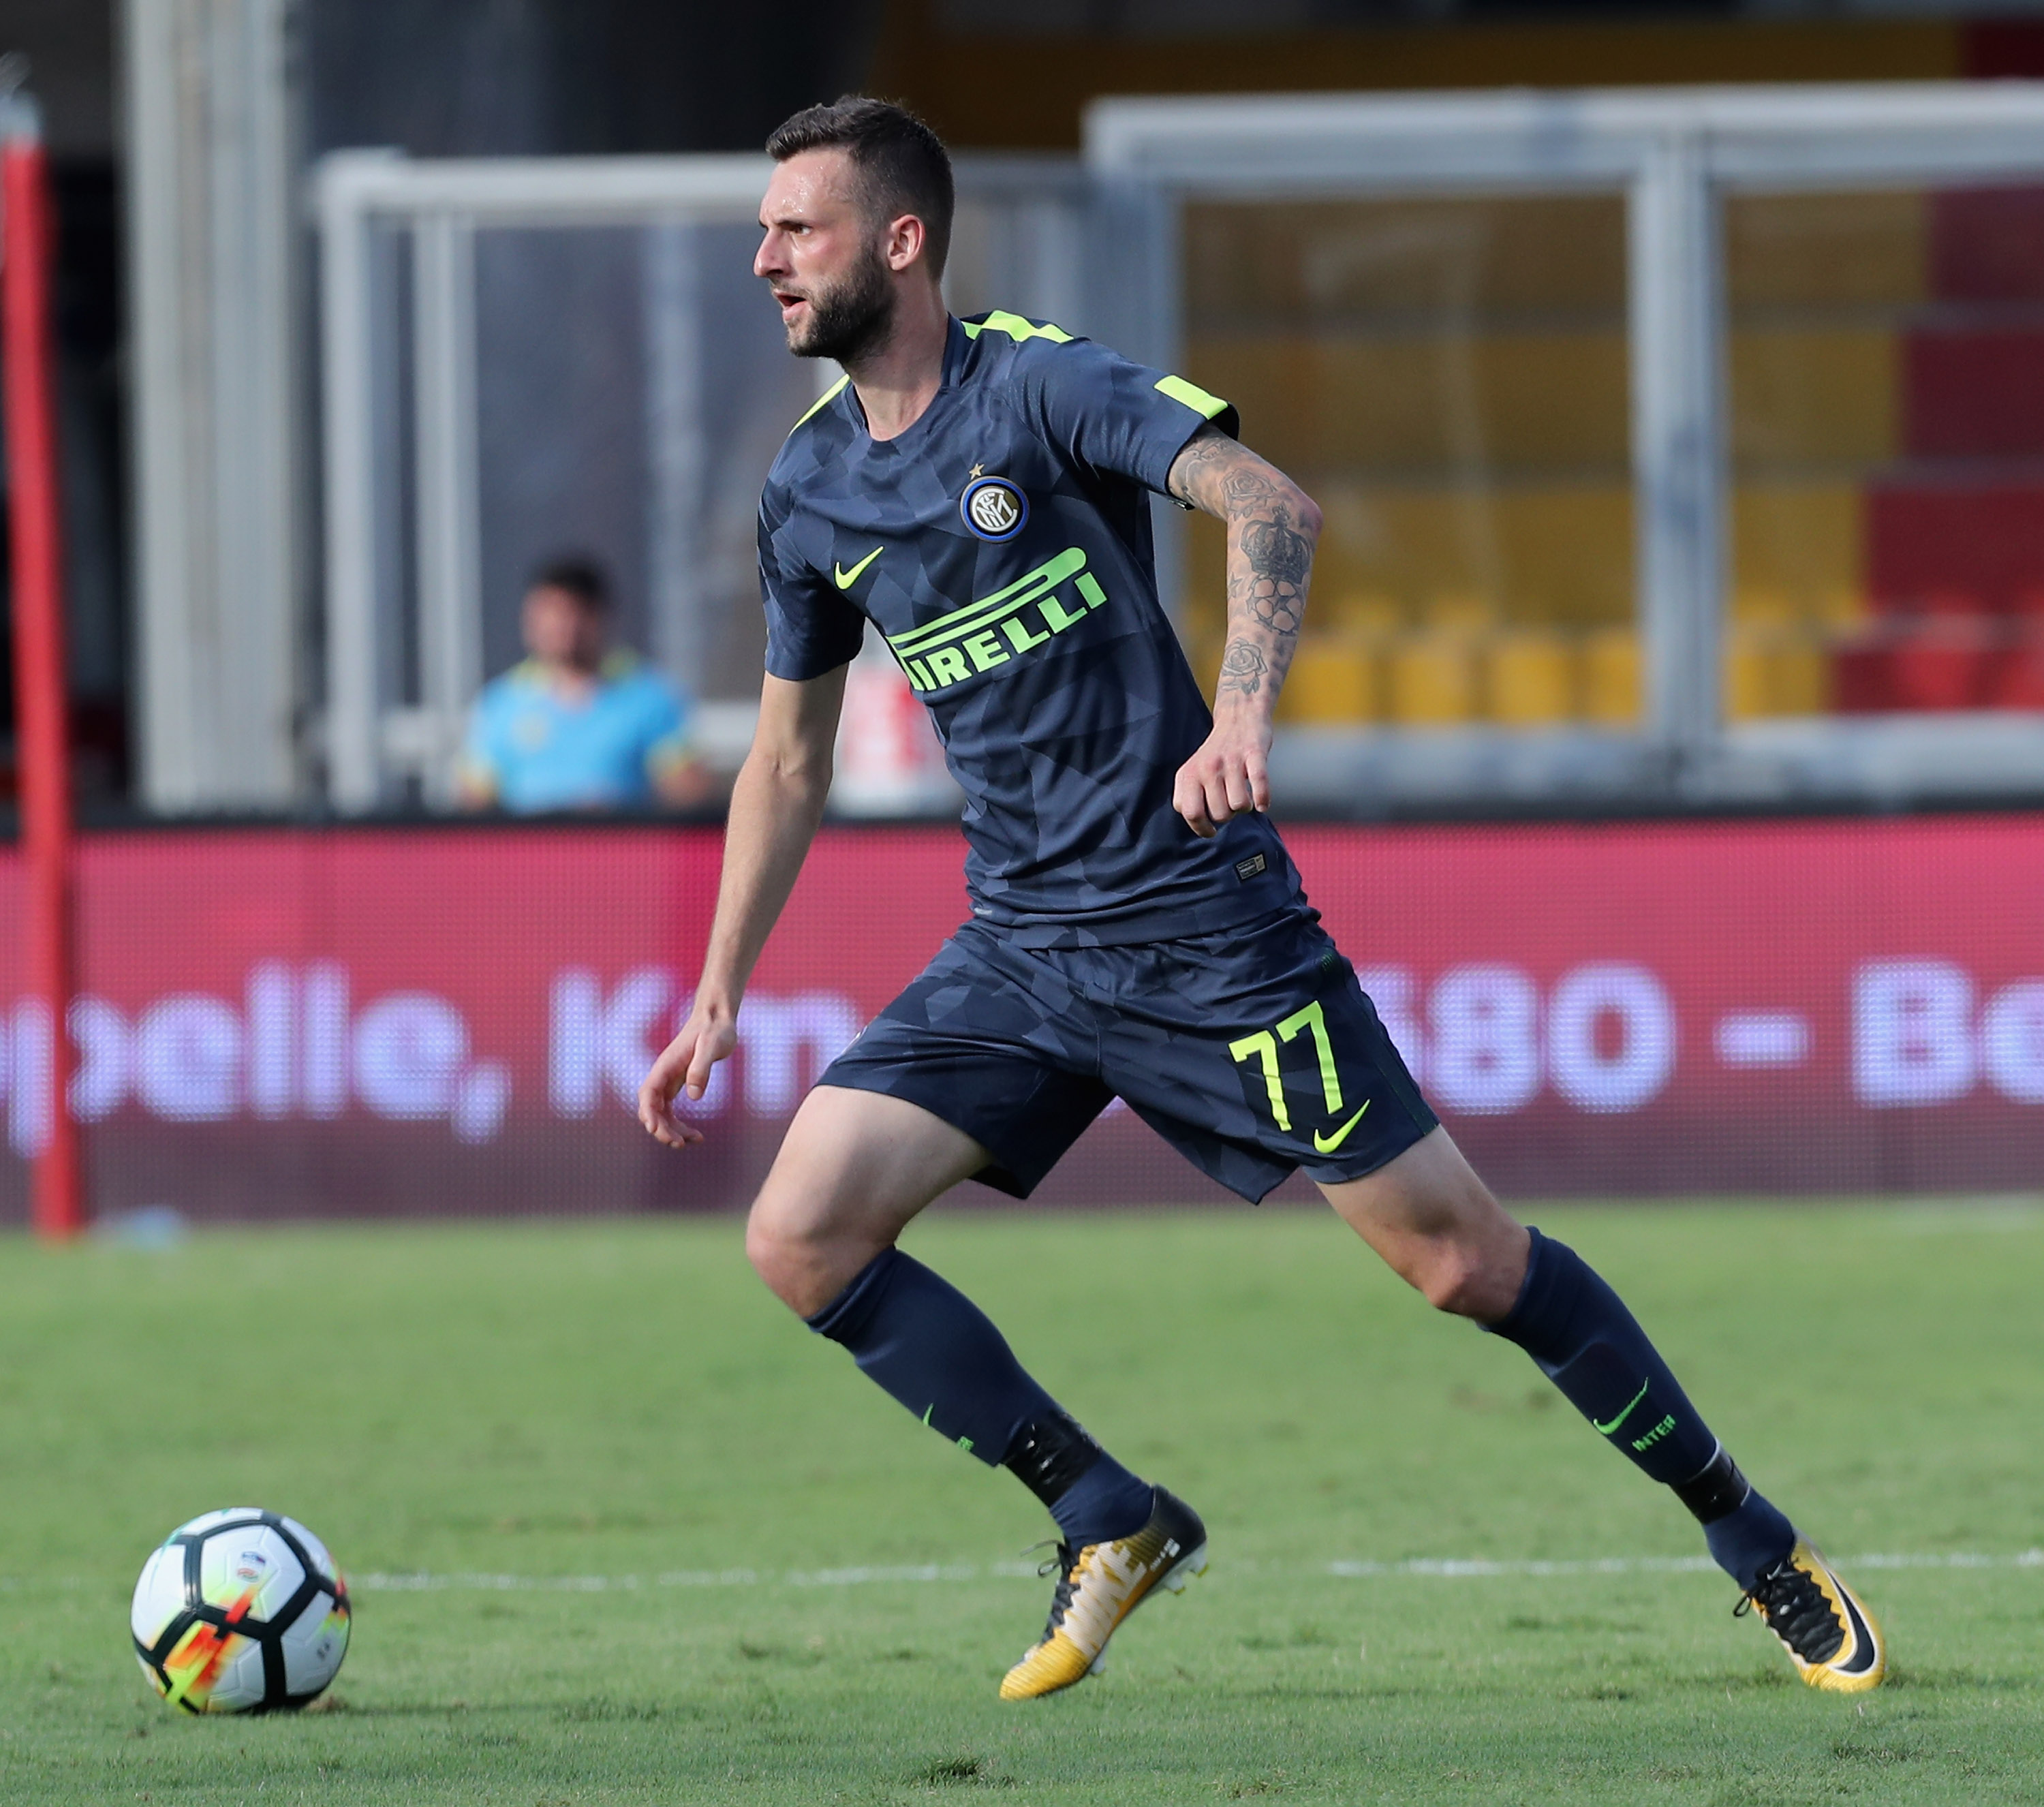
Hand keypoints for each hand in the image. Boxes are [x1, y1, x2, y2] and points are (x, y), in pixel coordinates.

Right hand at [637, 1000, 736, 1146]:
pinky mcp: (679, 1085)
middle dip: (660, 1128)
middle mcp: (663, 1075)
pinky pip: (671, 1111)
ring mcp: (669, 1081)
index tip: (654, 1129)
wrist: (717, 1019)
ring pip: (661, 1114)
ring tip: (693, 1141)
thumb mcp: (711, 1046)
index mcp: (666, 1065)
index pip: (648, 1092)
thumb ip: (701, 1068)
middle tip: (679, 1144)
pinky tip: (697, 1136)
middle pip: (651, 1108)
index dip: (648, 1112)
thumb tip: (694, 1096)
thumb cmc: (715, 1029)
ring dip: (671, 1131)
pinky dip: (680, 1126)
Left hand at [1173, 709, 1271, 838]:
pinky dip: (1263, 799)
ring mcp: (1231, 761)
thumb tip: (1200, 827)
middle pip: (1219, 814)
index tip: (1211, 830)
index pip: (1191, 813)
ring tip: (1244, 796)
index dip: (1202, 828)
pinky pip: (1260, 785)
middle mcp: (1207, 767)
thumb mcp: (1193, 772)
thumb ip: (1190, 797)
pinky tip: (1262, 803)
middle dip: (1228, 816)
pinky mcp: (1254, 754)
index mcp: (1189, 774)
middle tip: (1230, 803)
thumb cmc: (1216, 754)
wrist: (1238, 717)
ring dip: (1245, 807)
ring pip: (1239, 805)